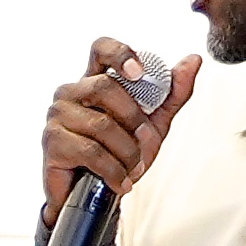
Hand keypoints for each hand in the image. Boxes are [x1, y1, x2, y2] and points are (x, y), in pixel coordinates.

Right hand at [41, 38, 202, 220]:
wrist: (97, 196)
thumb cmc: (119, 154)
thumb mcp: (154, 123)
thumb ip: (173, 93)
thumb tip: (193, 60)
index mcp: (95, 81)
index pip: (101, 49)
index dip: (120, 54)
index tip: (139, 73)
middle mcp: (71, 93)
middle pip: (104, 87)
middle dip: (134, 118)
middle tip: (145, 141)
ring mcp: (57, 116)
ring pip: (101, 125)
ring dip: (127, 152)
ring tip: (132, 168)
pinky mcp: (52, 143)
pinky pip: (91, 152)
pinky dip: (114, 170)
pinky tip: (120, 181)